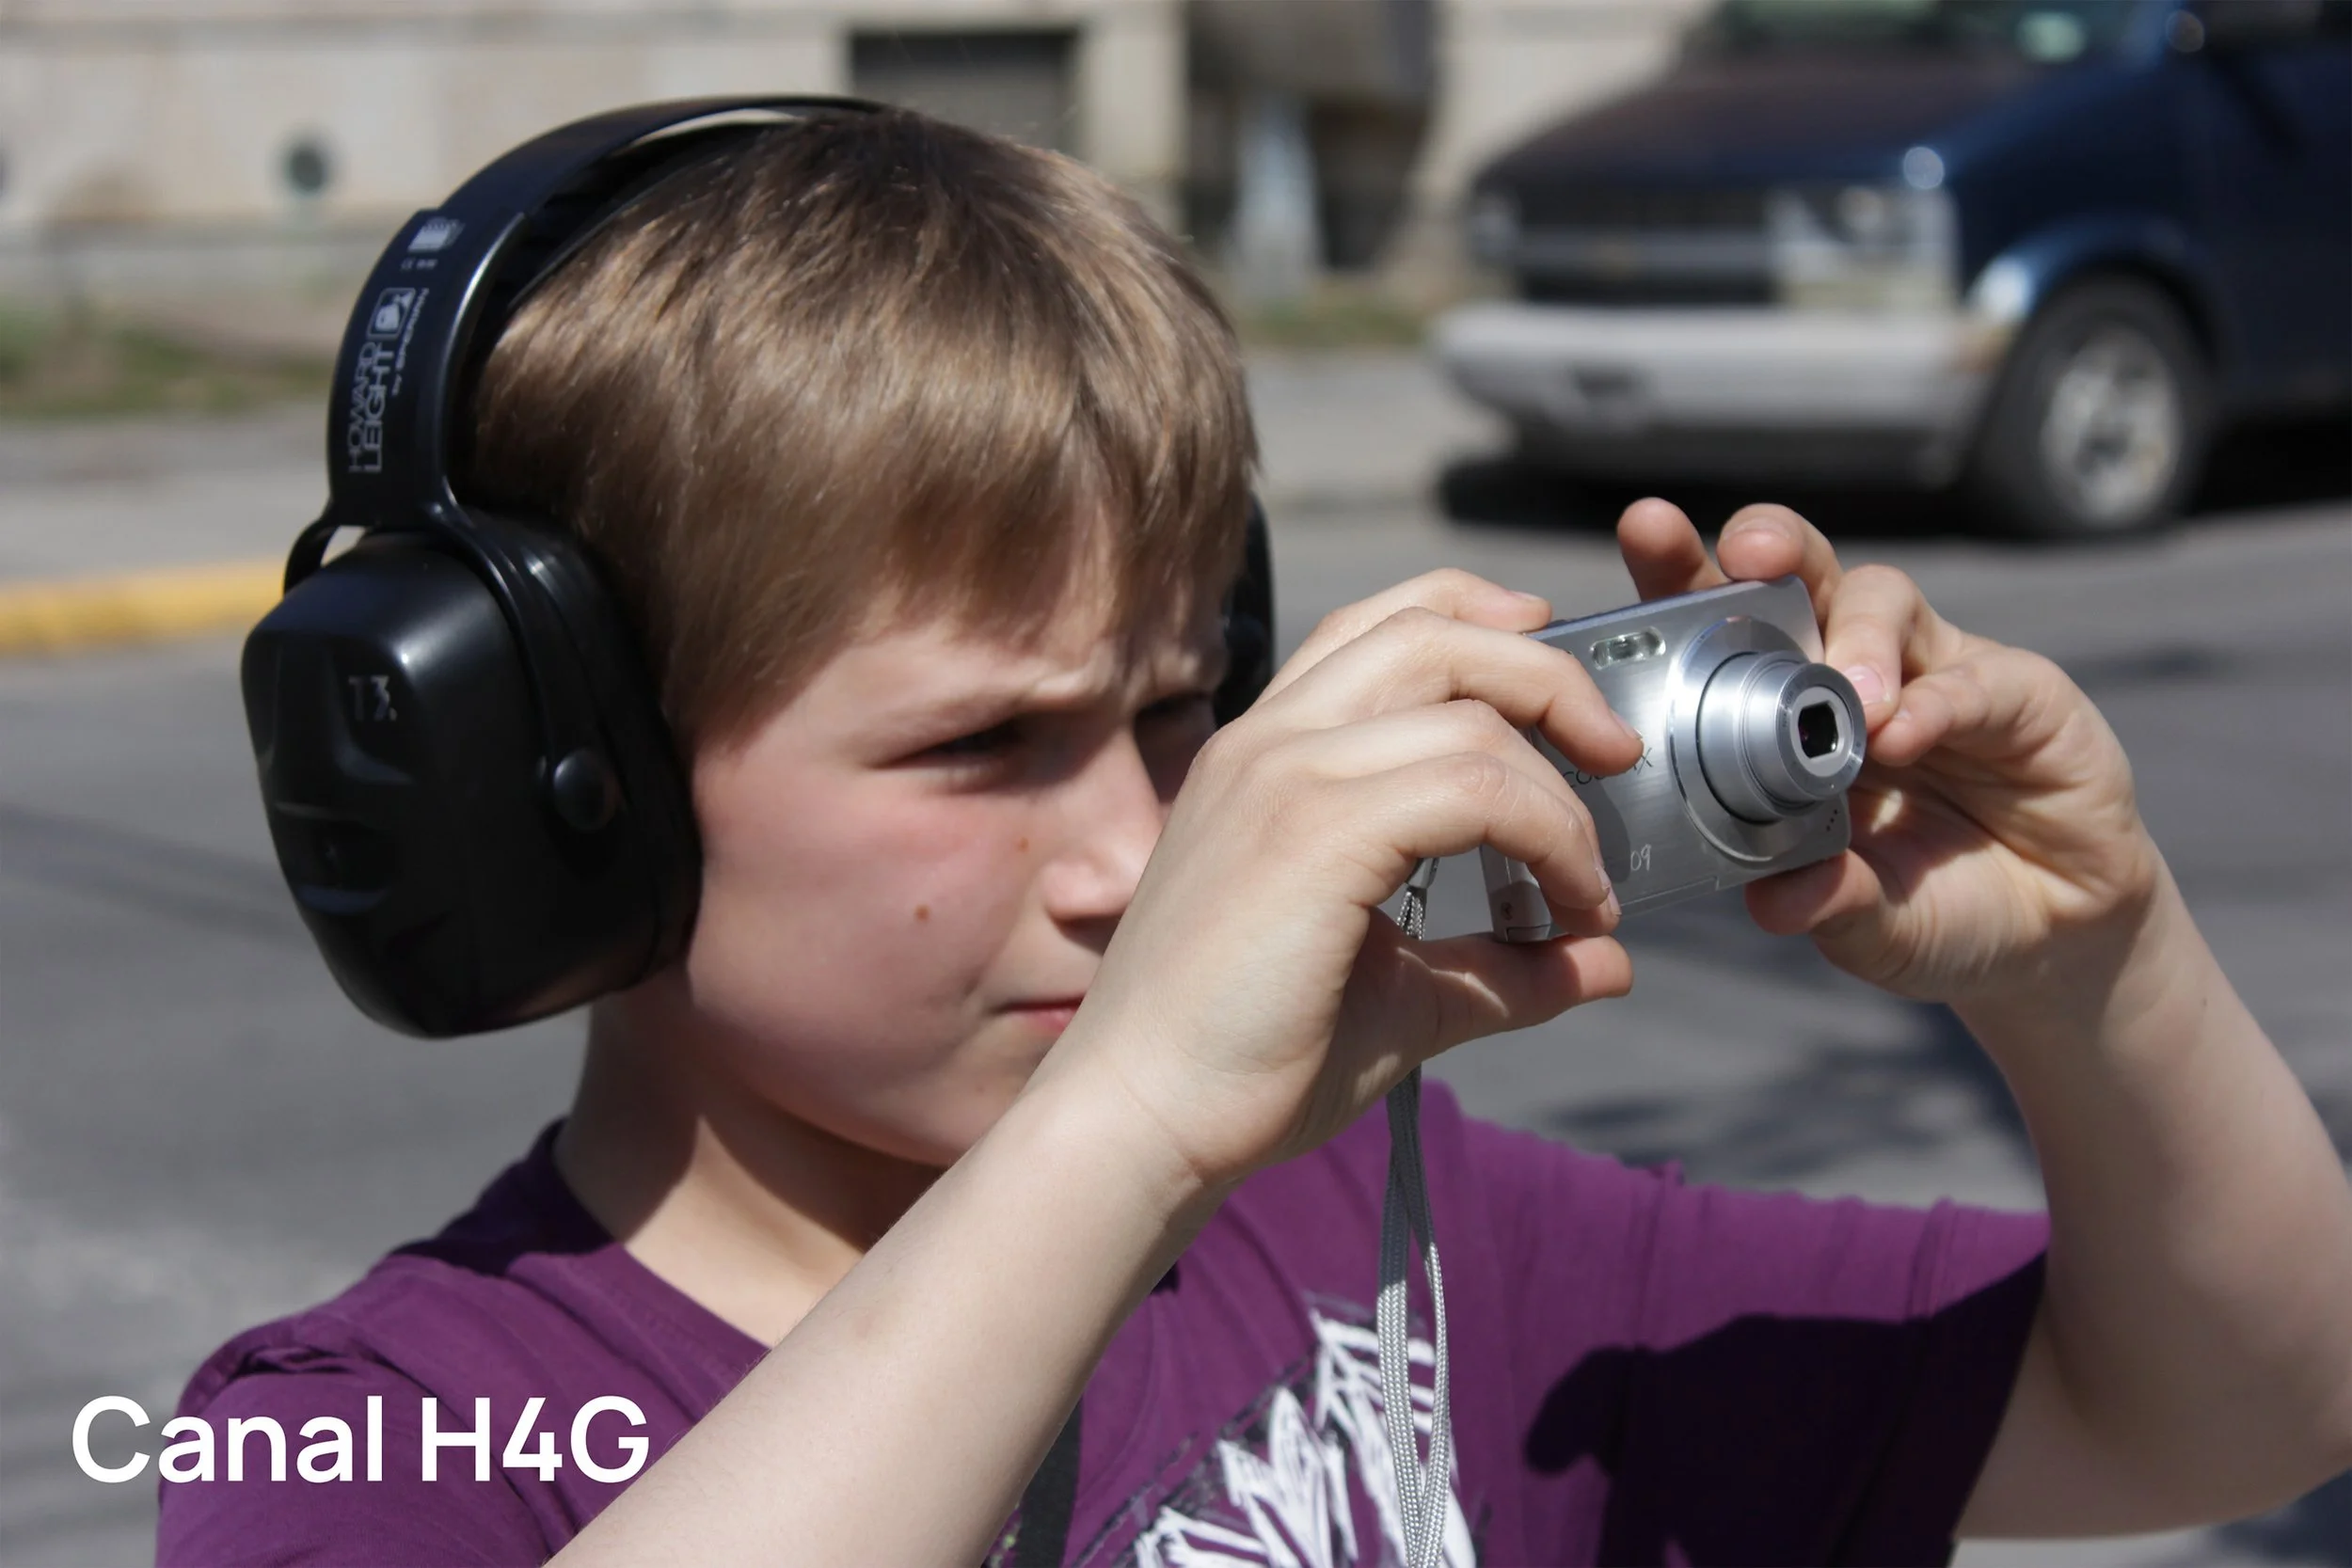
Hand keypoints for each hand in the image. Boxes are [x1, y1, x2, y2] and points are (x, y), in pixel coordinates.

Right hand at [1040, 572, 1641, 1192]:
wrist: (1143, 1119)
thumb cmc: (1245, 1061)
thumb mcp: (1401, 993)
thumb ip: (1498, 965)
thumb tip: (1608, 963)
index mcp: (1267, 754)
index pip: (1381, 625)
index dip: (1484, 621)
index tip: (1560, 683)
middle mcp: (1269, 740)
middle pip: (1434, 628)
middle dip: (1550, 675)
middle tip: (1617, 757)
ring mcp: (1284, 775)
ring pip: (1467, 702)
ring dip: (1560, 786)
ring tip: (1588, 879)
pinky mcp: (1313, 832)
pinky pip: (1472, 786)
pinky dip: (1548, 835)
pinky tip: (1567, 907)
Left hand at [1615, 498, 2164, 1010]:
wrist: (2049, 935)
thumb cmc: (1929, 908)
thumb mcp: (1869, 924)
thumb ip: (1827, 904)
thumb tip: (1774, 903)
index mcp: (1781, 715)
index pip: (1723, 631)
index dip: (1681, 582)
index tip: (1644, 536)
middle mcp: (1849, 672)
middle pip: (1799, 576)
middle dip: (1768, 545)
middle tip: (1744, 553)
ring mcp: (1933, 671)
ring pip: (1882, 599)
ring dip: (1859, 637)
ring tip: (1854, 701)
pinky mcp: (2020, 691)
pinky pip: (1974, 676)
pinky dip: (1938, 701)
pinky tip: (1909, 734)